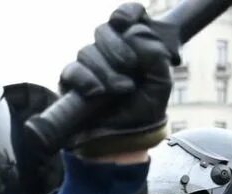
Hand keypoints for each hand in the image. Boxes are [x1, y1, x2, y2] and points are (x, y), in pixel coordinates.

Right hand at [58, 3, 179, 156]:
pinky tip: (98, 93)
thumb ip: (156, 55)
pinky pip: (72, 71)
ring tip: (121, 90)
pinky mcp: (70, 82)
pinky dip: (86, 80)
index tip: (127, 22)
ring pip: (88, 51)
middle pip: (103, 30)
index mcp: (132, 44)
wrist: (122, 141)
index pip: (126, 15)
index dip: (126, 14)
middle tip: (131, 68)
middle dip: (118, 48)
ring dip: (106, 71)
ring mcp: (87, 65)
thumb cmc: (143, 111)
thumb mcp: (161, 83)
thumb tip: (135, 32)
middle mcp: (108, 50)